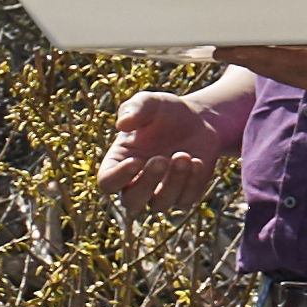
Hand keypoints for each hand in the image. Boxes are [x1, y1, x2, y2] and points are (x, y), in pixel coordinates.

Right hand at [98, 80, 250, 209]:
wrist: (199, 120)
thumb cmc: (166, 111)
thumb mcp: (151, 103)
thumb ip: (134, 109)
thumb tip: (123, 124)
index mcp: (118, 162)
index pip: (108, 182)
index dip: (118, 177)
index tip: (136, 160)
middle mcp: (136, 182)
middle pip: (131, 201)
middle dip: (147, 182)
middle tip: (161, 158)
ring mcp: (160, 192)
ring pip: (160, 204)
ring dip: (173, 181)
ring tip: (184, 155)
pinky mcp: (183, 195)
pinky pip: (184, 201)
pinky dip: (191, 183)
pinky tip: (198, 161)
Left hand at [219, 41, 306, 132]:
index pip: (298, 65)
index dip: (264, 55)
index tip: (234, 47)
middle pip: (288, 72)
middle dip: (252, 59)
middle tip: (217, 46)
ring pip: (298, 76)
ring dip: (268, 64)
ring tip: (239, 50)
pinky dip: (291, 66)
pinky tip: (282, 59)